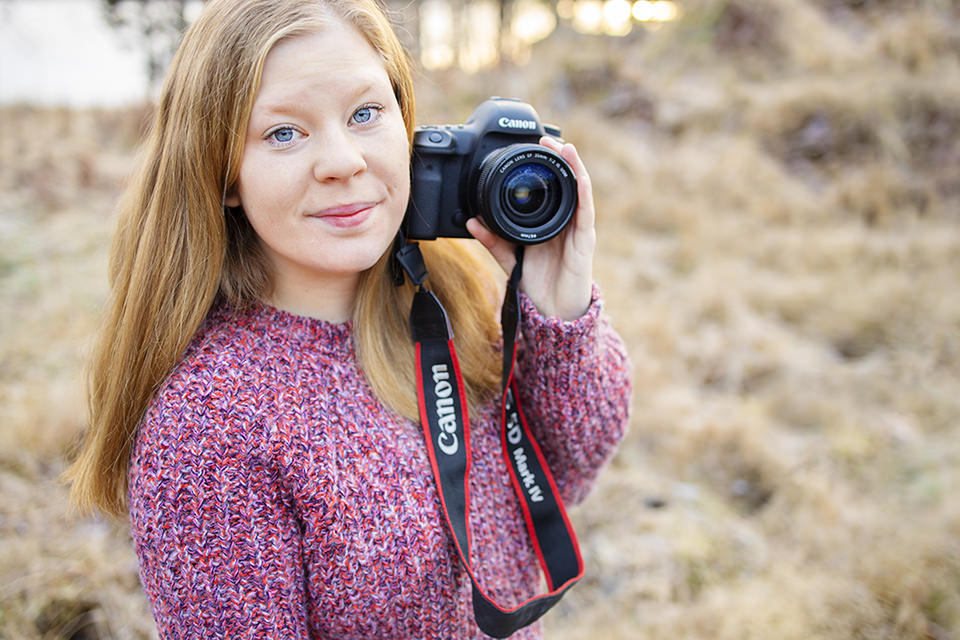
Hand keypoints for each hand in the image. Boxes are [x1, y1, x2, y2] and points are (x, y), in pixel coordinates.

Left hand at [466, 136, 595, 320]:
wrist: (553, 313)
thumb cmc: (538, 286)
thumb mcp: (509, 258)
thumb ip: (492, 240)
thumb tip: (471, 222)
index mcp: (550, 223)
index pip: (551, 188)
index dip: (546, 166)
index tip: (534, 146)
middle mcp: (567, 222)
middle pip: (567, 183)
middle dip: (559, 158)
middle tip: (546, 138)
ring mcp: (578, 230)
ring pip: (580, 191)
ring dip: (573, 166)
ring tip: (565, 146)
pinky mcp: (585, 241)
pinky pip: (585, 211)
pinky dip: (583, 191)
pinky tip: (578, 175)